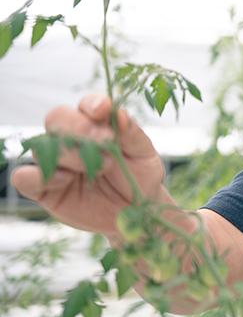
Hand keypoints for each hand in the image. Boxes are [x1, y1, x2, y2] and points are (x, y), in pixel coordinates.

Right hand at [11, 93, 166, 237]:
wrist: (133, 212)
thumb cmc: (139, 178)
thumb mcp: (144, 156)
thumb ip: (133, 135)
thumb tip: (119, 113)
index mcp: (98, 124)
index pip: (88, 105)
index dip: (93, 104)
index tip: (103, 110)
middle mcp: (72, 138)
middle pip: (57, 118)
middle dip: (78, 127)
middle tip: (106, 142)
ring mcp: (55, 162)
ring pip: (42, 146)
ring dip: (69, 154)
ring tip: (102, 167)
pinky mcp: (43, 188)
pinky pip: (24, 177)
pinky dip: (38, 176)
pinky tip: (65, 179)